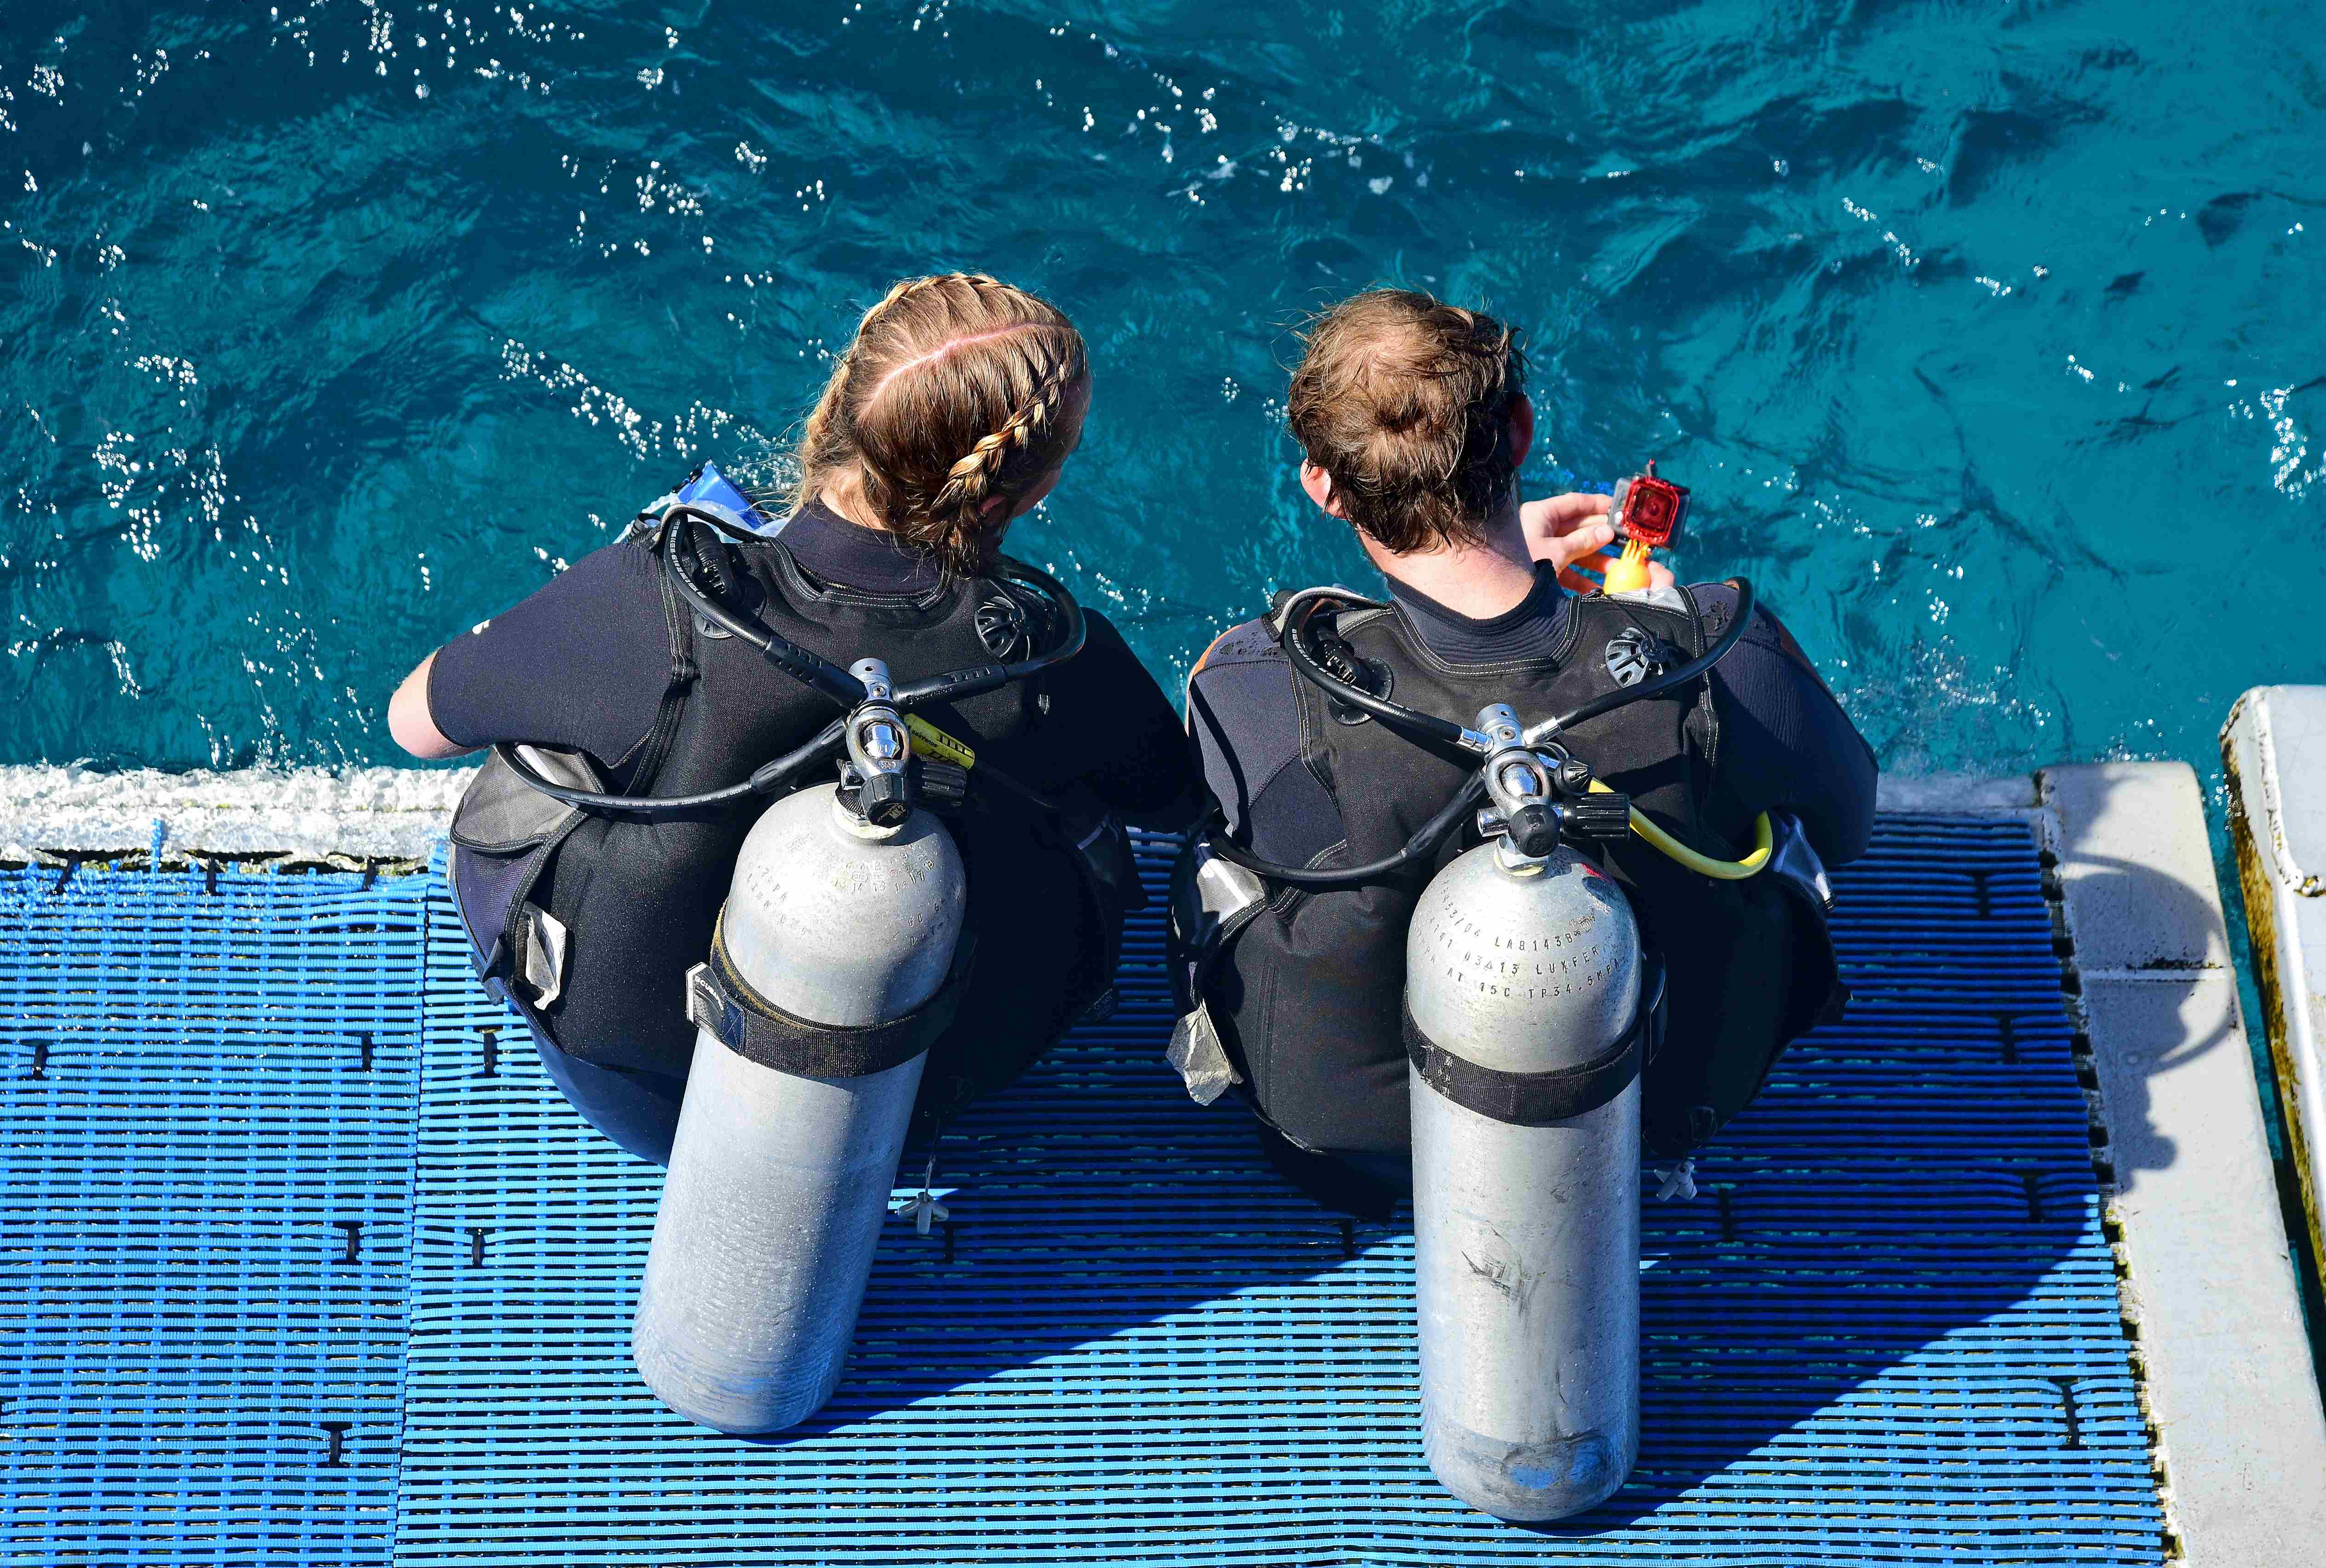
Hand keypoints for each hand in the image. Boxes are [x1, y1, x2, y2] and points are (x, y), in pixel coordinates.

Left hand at [1520, 492, 1674, 593]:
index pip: (1574, 503)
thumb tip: (1607, 532)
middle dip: (1601, 536)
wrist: (1498, 600)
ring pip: (1574, 551)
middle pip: (1577, 528)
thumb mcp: (1557, 552)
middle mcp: (1539, 529)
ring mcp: (1540, 550)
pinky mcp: (1540, 570)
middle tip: (1625, 541)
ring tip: (1618, 569)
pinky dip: (1581, 579)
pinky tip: (1599, 587)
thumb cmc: (1524, 566)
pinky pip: (1565, 570)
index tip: (1620, 509)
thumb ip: (1583, 542)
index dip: (1598, 505)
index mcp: (1540, 515)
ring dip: (1595, 561)